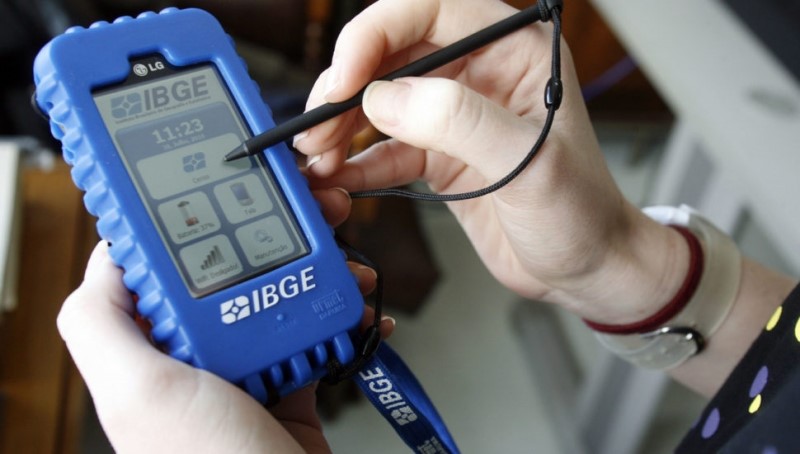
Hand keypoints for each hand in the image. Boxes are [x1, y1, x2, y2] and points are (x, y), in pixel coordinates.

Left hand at [58, 188, 390, 452]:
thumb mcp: (140, 391)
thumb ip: (101, 322)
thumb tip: (106, 252)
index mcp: (154, 346)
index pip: (171, 259)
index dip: (204, 214)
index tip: (241, 184)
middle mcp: (198, 352)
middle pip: (238, 265)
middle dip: (283, 231)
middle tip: (318, 208)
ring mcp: (249, 365)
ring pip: (285, 291)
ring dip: (324, 267)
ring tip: (352, 258)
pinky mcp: (291, 380)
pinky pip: (318, 330)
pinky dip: (345, 312)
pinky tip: (364, 304)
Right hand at [296, 0, 686, 323]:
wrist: (585, 267)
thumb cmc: (582, 212)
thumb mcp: (530, 164)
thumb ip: (459, 121)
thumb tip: (385, 98)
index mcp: (514, 50)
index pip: (430, 10)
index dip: (375, 34)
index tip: (345, 77)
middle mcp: (480, 73)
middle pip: (392, 55)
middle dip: (347, 87)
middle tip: (318, 125)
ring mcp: (456, 115)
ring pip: (381, 102)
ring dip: (343, 127)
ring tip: (318, 156)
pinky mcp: (440, 155)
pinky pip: (386, 149)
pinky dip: (357, 163)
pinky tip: (338, 178)